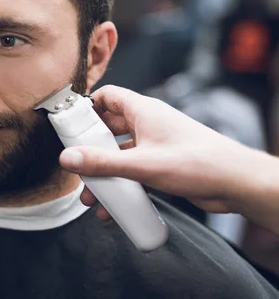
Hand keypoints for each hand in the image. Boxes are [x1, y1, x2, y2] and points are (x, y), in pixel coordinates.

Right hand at [59, 85, 254, 218]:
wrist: (235, 183)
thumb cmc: (197, 162)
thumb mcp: (141, 163)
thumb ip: (102, 162)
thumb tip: (69, 158)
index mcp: (143, 111)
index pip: (108, 96)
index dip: (87, 106)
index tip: (69, 123)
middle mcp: (148, 124)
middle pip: (110, 129)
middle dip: (92, 149)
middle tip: (76, 164)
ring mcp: (155, 145)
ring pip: (121, 155)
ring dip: (106, 174)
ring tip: (92, 197)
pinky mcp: (162, 164)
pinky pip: (134, 172)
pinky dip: (122, 186)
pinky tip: (114, 207)